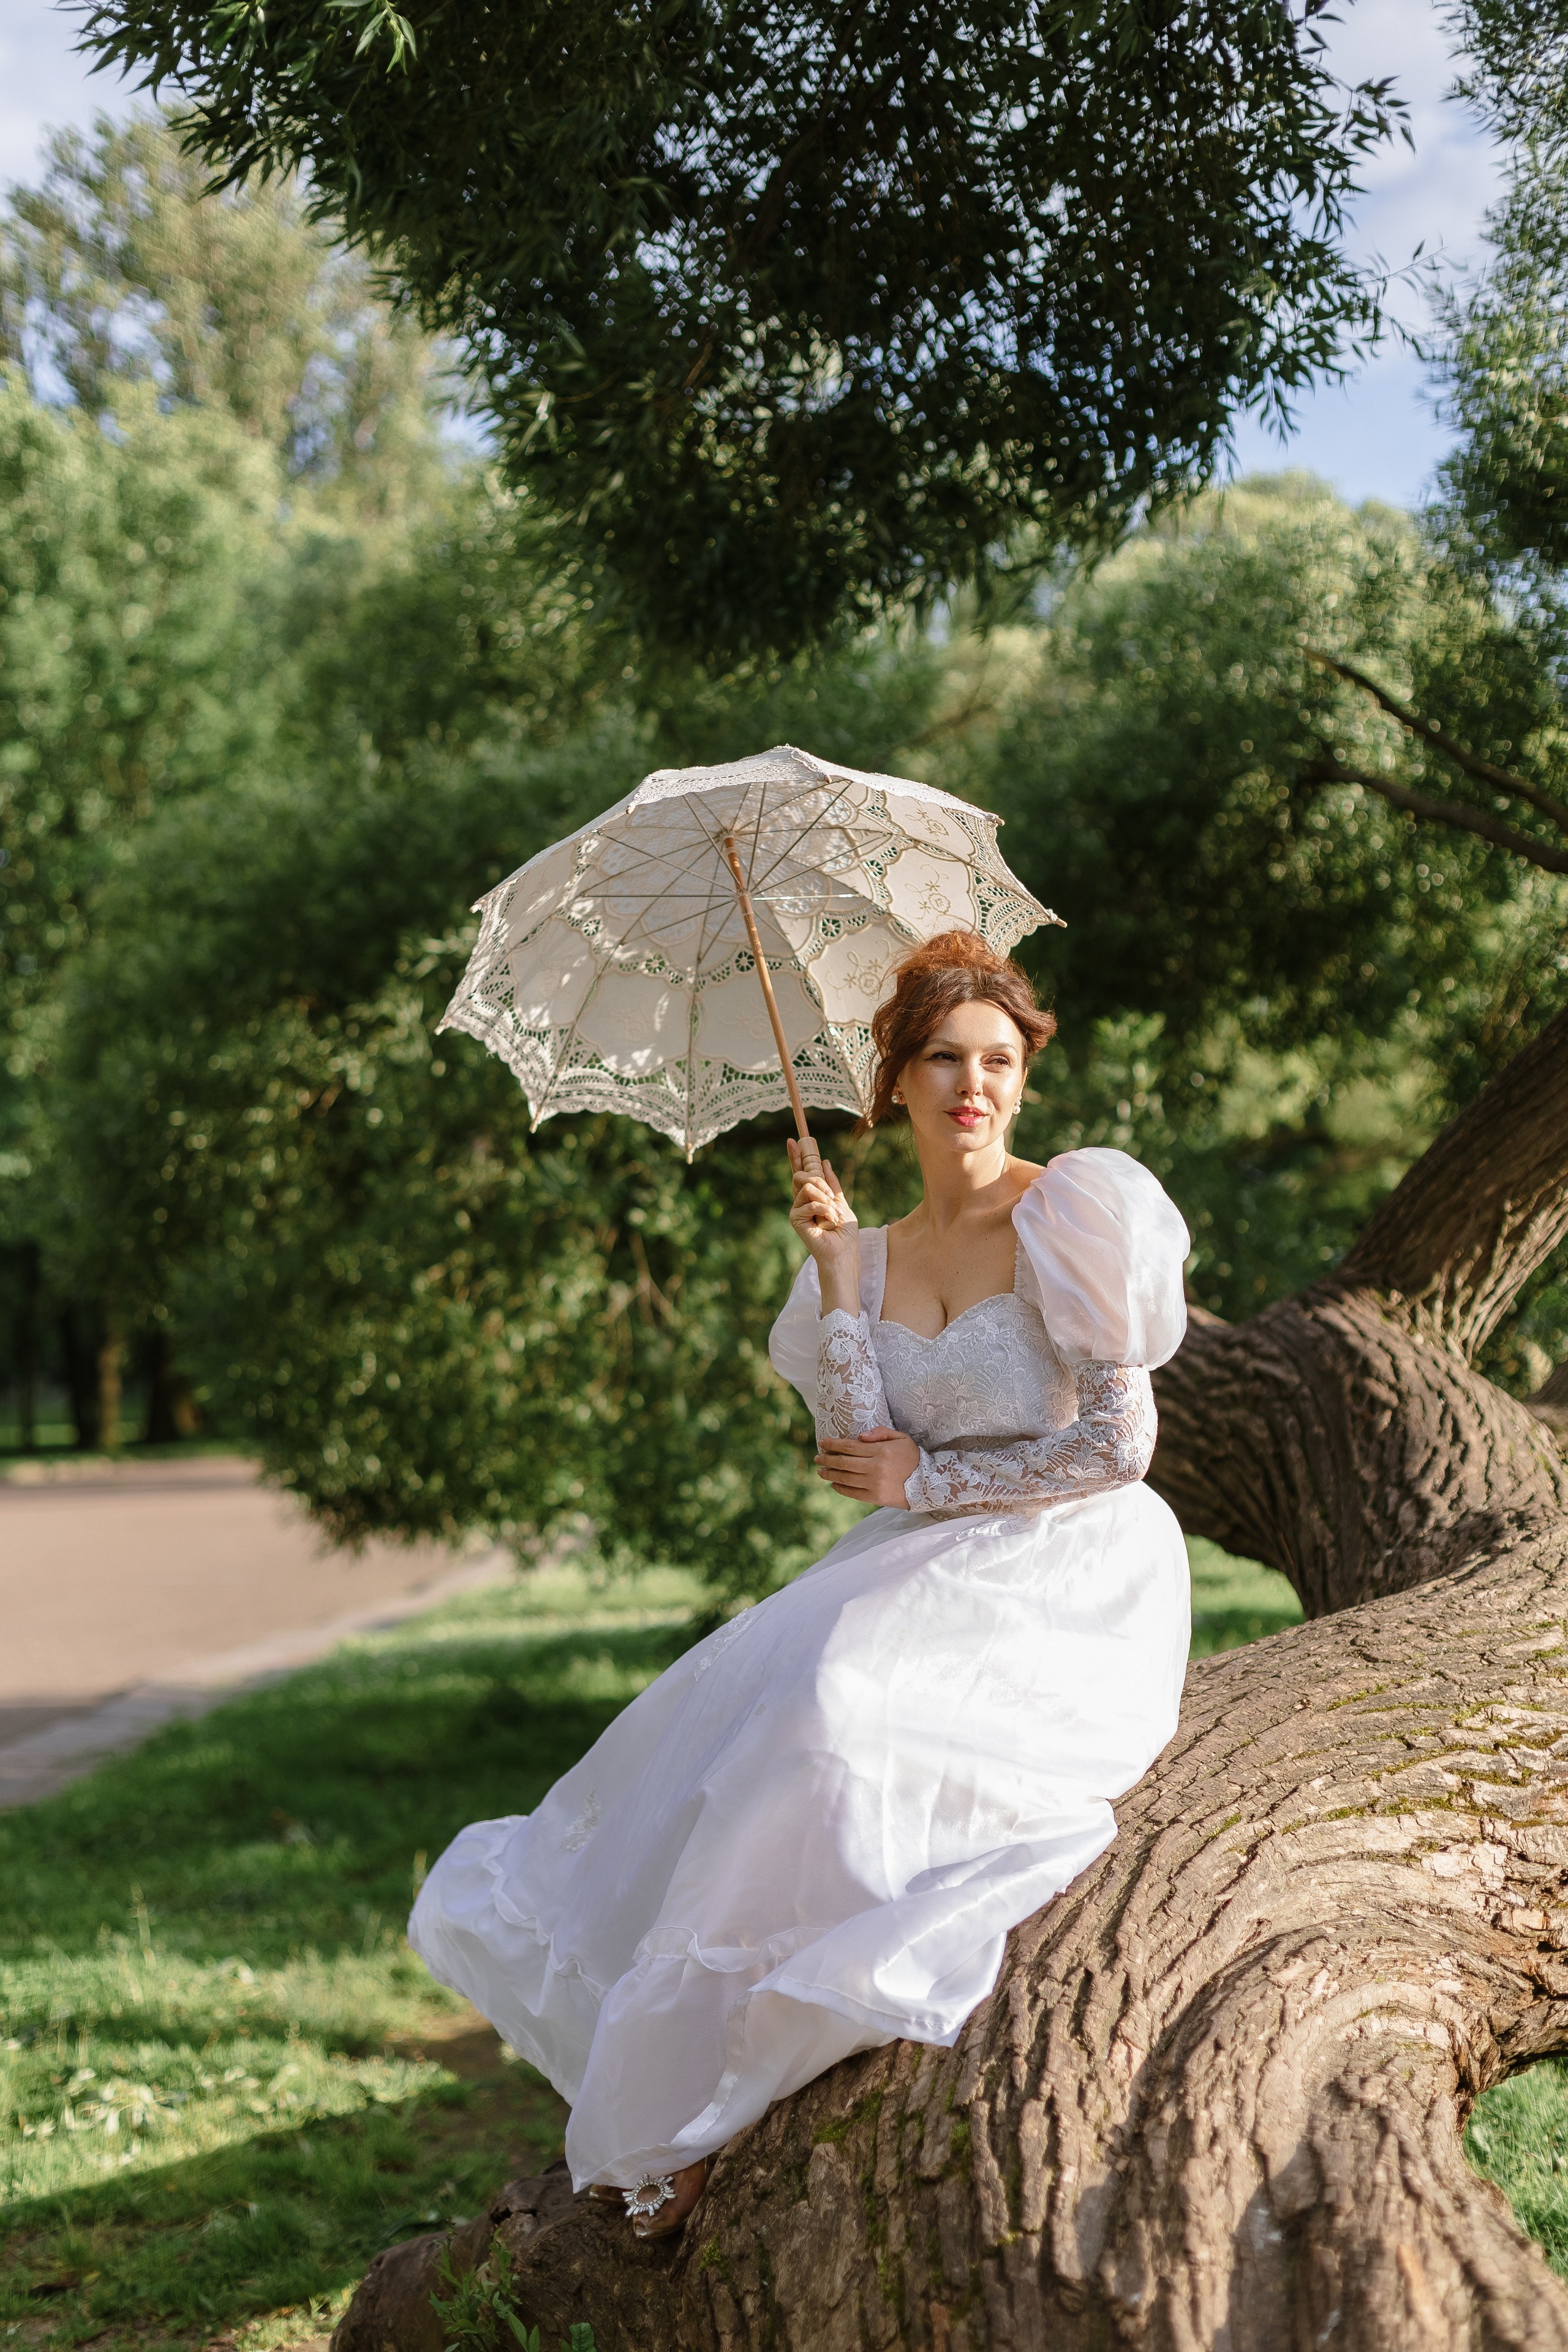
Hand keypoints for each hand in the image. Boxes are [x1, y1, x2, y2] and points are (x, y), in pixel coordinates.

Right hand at [788, 1138, 859, 1307]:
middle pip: (801, 1174)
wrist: (843, 1253)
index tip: (793, 1140)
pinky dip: (824, 1210)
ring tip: (833, 1214)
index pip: (802, 1172)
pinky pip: (809, 1202)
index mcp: (813, 1196)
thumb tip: (824, 1162)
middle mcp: (802, 1201)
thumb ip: (832, 1184)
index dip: (797, 1156)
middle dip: (819, 1180)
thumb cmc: (844, 1233)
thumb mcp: (841, 1202)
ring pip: (807, 1185)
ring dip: (825, 1198)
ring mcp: (797, 1209)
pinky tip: (829, 1222)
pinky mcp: (795, 1219)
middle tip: (831, 1197)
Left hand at [815, 1426, 921, 1507]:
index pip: (850, 1446)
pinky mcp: (875, 1497)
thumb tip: (860, 1436)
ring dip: (829, 1473)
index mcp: (881, 1451)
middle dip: (827, 1458)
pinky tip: (833, 1484)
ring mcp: (874, 1484)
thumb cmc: (913, 1458)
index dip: (833, 1444)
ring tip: (820, 1470)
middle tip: (817, 1457)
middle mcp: (875, 1467)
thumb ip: (881, 1433)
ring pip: (845, 1478)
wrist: (927, 1484)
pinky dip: (840, 1488)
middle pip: (844, 1462)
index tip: (822, 1442)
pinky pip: (852, 1493)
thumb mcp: (902, 1438)